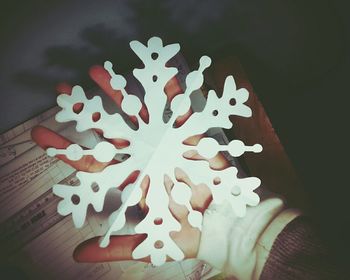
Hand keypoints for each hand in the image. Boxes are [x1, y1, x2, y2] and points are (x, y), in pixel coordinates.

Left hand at [31, 64, 230, 262]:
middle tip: (63, 90)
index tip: (41, 134)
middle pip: (110, 131)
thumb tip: (78, 255)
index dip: (68, 150)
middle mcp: (144, 156)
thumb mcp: (150, 242)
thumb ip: (117, 247)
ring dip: (120, 92)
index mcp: (131, 178)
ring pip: (139, 113)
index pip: (93, 163)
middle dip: (87, 111)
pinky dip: (172, 89)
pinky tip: (158, 69)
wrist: (223, 225)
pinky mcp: (189, 134)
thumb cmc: (186, 232)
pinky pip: (179, 106)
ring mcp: (164, 142)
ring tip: (98, 71)